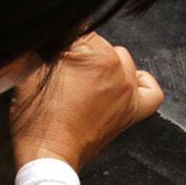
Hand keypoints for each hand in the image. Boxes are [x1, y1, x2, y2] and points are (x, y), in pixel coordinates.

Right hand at [9, 34, 164, 170]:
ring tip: (83, 80)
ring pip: (122, 61)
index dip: (63, 43)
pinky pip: (151, 92)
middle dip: (82, 53)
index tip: (54, 54)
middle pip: (101, 45)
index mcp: (97, 54)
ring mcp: (128, 92)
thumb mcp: (34, 68)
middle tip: (64, 72)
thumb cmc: (37, 117)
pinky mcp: (131, 112)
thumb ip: (52, 44)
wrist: (47, 154)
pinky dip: (141, 84)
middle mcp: (119, 70)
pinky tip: (126, 83)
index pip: (81, 31)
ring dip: (104, 65)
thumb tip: (60, 33)